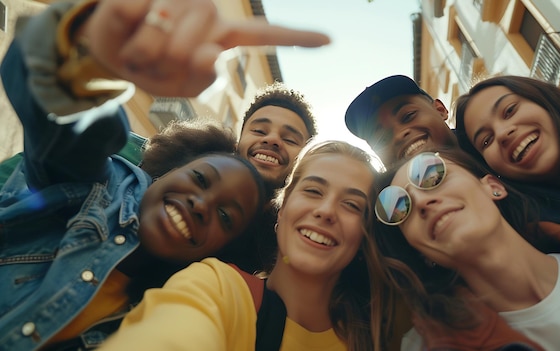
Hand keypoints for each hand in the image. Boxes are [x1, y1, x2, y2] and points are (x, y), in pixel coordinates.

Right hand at [85, 0, 329, 96]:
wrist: (110, 51)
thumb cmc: (148, 67)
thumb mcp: (174, 85)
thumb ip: (199, 76)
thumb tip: (211, 52)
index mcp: (222, 38)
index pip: (264, 35)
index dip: (295, 37)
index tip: (329, 40)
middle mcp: (209, 13)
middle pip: (189, 52)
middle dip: (164, 67)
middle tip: (155, 63)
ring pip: (162, 38)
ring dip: (143, 54)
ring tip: (142, 49)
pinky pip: (135, 12)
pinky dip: (125, 31)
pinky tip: (130, 26)